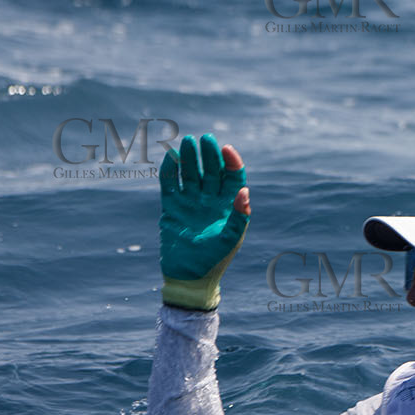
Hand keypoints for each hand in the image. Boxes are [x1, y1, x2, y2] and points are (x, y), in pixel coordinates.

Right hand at [158, 134, 249, 310]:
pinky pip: (170, 185)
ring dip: (189, 159)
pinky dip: (169, 172)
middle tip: (205, 138)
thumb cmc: (215, 260)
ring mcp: (190, 203)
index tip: (226, 148)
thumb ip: (239, 217)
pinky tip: (170, 158)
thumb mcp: (231, 239)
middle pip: (211, 171)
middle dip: (209, 155)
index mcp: (229, 206)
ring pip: (190, 175)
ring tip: (187, 142)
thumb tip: (244, 191)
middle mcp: (210, 201)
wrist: (189, 276)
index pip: (232, 178)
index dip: (231, 162)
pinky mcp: (172, 208)